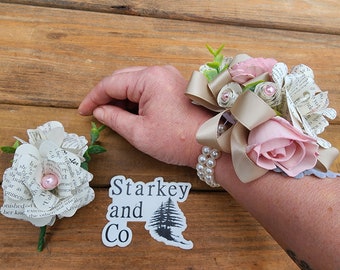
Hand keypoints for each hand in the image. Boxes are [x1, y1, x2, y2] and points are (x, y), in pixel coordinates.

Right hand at [78, 65, 211, 166]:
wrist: (210, 144)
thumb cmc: (177, 140)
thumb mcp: (139, 133)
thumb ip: (114, 118)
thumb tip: (99, 112)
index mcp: (150, 79)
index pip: (111, 83)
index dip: (93, 98)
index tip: (83, 111)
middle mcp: (159, 72)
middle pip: (122, 79)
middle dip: (106, 97)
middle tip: (95, 114)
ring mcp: (168, 78)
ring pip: (134, 84)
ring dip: (120, 99)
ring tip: (112, 118)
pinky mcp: (173, 86)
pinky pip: (147, 89)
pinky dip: (135, 100)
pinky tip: (129, 114)